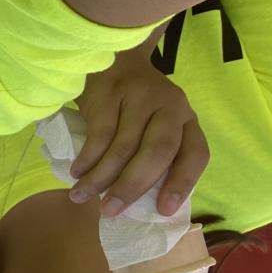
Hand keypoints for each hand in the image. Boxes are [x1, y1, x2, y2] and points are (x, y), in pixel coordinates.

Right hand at [69, 49, 208, 217]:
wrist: (113, 61)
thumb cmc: (132, 109)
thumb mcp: (151, 128)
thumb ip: (150, 158)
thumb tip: (132, 205)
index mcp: (186, 121)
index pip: (195, 153)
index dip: (182, 183)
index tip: (163, 210)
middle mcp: (171, 107)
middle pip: (158, 152)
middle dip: (132, 186)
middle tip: (109, 211)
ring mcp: (141, 97)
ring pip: (123, 147)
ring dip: (100, 178)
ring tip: (81, 196)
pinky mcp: (112, 93)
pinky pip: (99, 134)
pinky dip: (87, 158)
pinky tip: (76, 172)